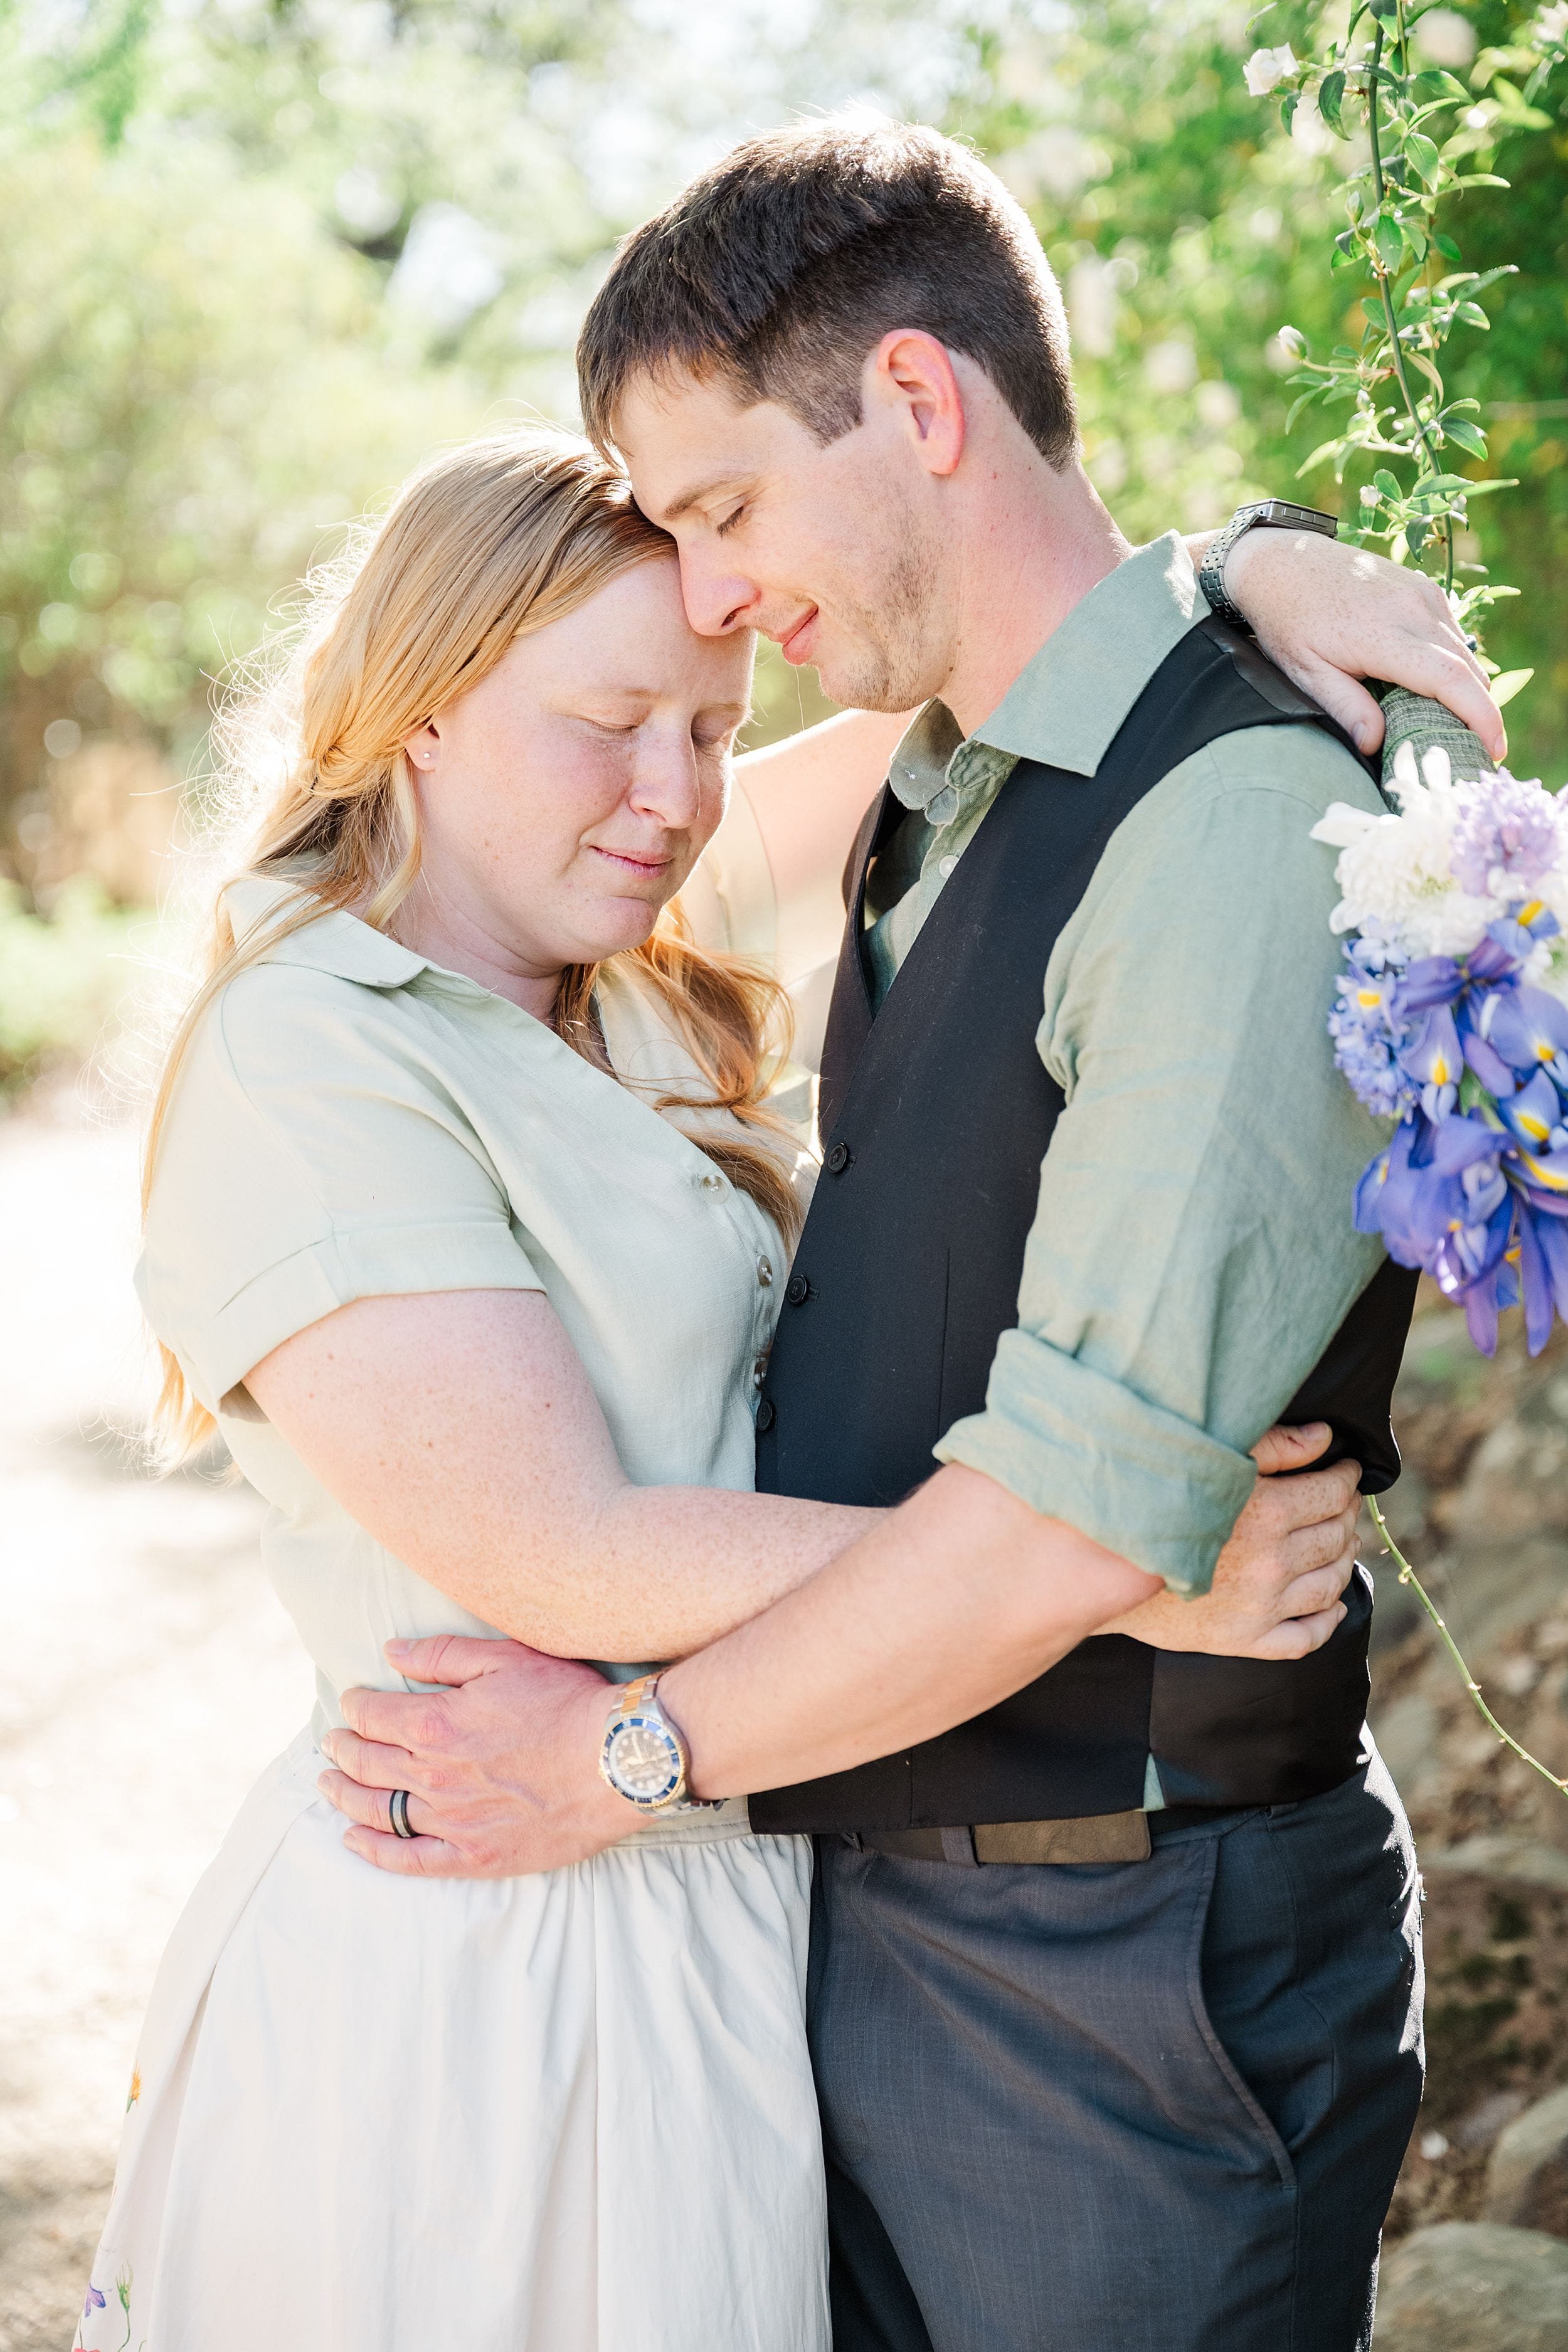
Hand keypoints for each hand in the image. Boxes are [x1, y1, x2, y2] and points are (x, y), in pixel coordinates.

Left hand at [318, 1637, 629, 1877]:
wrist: (618, 1761)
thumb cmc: (567, 1703)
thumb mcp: (506, 1658)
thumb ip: (442, 1655)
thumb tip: (390, 1651)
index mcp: (437, 1724)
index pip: (373, 1714)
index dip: (356, 1705)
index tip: (352, 1702)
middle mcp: (434, 1776)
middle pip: (367, 1763)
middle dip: (342, 1748)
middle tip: (332, 1741)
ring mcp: (453, 1821)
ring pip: (378, 1810)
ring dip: (344, 1795)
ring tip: (328, 1784)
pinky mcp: (475, 1856)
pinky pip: (409, 1860)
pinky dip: (374, 1851)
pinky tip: (353, 1840)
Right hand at [1100, 1421, 1360, 1659]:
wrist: (1101, 1566)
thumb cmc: (1151, 1503)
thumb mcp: (1207, 1459)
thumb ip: (1272, 1445)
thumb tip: (1325, 1438)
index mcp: (1266, 1514)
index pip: (1332, 1494)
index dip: (1347, 1479)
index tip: (1347, 1470)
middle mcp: (1271, 1564)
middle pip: (1335, 1537)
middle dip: (1347, 1514)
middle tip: (1345, 1502)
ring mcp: (1261, 1607)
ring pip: (1330, 1585)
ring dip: (1345, 1560)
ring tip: (1342, 1544)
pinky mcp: (1245, 1640)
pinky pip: (1305, 1638)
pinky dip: (1328, 1621)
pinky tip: (1332, 1605)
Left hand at [1223, 528, 1505, 763]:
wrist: (1281, 562)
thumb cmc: (1289, 622)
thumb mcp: (1306, 672)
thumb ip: (1345, 707)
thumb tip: (1375, 744)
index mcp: (1385, 636)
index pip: (1451, 680)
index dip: (1481, 718)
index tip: (1495, 751)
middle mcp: (1414, 610)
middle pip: (1468, 669)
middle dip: (1483, 713)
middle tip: (1480, 752)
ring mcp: (1422, 594)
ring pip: (1464, 651)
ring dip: (1471, 689)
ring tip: (1460, 726)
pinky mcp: (1423, 587)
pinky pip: (1452, 632)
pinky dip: (1455, 663)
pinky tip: (1437, 687)